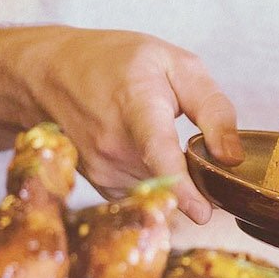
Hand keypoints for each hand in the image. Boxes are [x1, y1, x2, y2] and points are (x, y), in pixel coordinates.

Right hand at [0, 24, 241, 222]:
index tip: (203, 214)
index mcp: (136, 108)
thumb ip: (213, 108)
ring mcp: (102, 170)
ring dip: (171, 172)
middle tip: (191, 138)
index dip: (183, 188)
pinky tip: (136, 147)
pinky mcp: (99, 185)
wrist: (47, 73)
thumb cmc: (114, 62)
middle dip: (195, 172)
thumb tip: (231, 158)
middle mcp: (114, 146)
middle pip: (173, 178)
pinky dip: (151, 176)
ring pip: (160, 188)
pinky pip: (142, 190)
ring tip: (151, 132)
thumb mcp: (175, 64)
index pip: (160, 155)